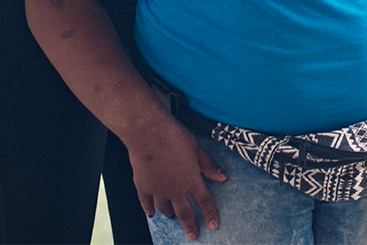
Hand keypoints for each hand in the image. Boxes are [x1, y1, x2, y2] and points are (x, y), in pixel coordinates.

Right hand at [128, 113, 226, 240]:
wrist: (148, 132)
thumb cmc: (173, 136)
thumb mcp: (197, 148)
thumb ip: (208, 165)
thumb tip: (222, 176)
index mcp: (191, 179)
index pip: (203, 201)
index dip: (209, 214)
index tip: (213, 225)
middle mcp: (175, 189)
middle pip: (185, 212)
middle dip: (191, 225)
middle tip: (194, 235)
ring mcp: (158, 189)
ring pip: (165, 209)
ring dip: (171, 214)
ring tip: (173, 216)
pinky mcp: (143, 186)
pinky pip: (146, 204)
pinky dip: (150, 210)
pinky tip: (152, 213)